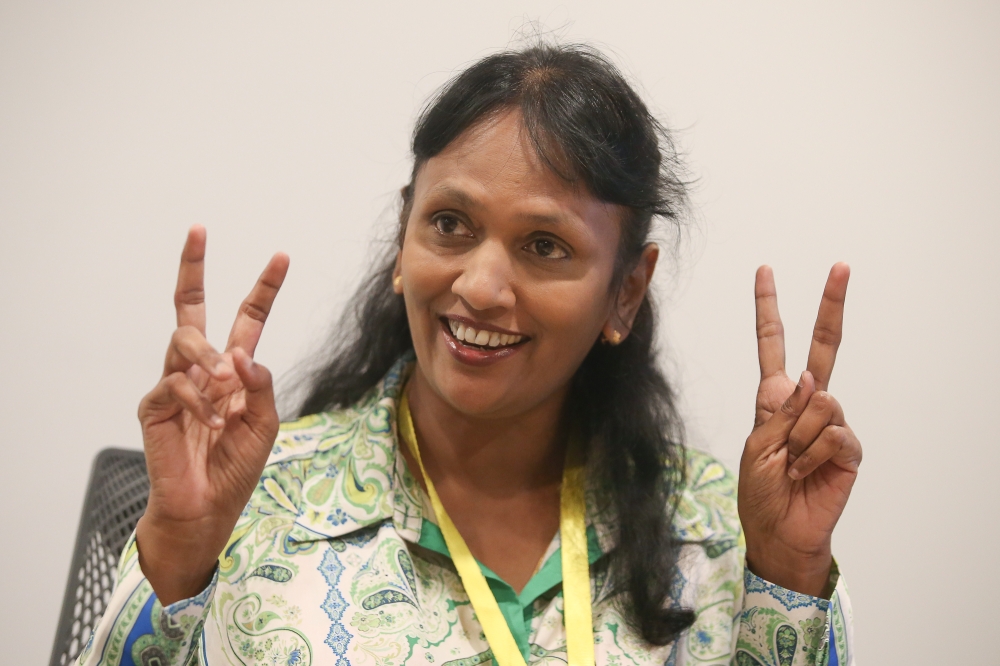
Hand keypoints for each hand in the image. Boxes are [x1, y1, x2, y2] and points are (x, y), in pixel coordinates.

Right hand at [135, 225, 288, 603]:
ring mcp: (175, 384)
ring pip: (184, 339)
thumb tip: (240, 355)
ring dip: (208, 356)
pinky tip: (208, 422)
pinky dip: (197, 400)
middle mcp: (203, 369)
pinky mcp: (154, 406)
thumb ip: (260, 386)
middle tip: (197, 229)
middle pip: (192, 308)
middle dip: (193, 268)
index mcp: (234, 370)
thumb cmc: (236, 467)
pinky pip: (174, 383)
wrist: (206, 509)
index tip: (281, 257)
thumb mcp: (264, 424)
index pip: (246, 319)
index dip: (263, 289)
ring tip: (224, 383)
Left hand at [738, 263, 861, 597]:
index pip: (773, 345)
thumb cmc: (761, 491)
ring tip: (791, 463)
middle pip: (823, 348)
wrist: (779, 532)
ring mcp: (831, 423)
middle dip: (831, 306)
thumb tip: (815, 382)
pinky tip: (806, 472)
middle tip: (841, 266)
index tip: (765, 272)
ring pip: (820, 403)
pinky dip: (813, 454)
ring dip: (798, 437)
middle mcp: (806, 403)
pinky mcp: (849, 447)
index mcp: (775, 397)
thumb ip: (781, 412)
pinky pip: (833, 433)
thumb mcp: (756, 446)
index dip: (768, 309)